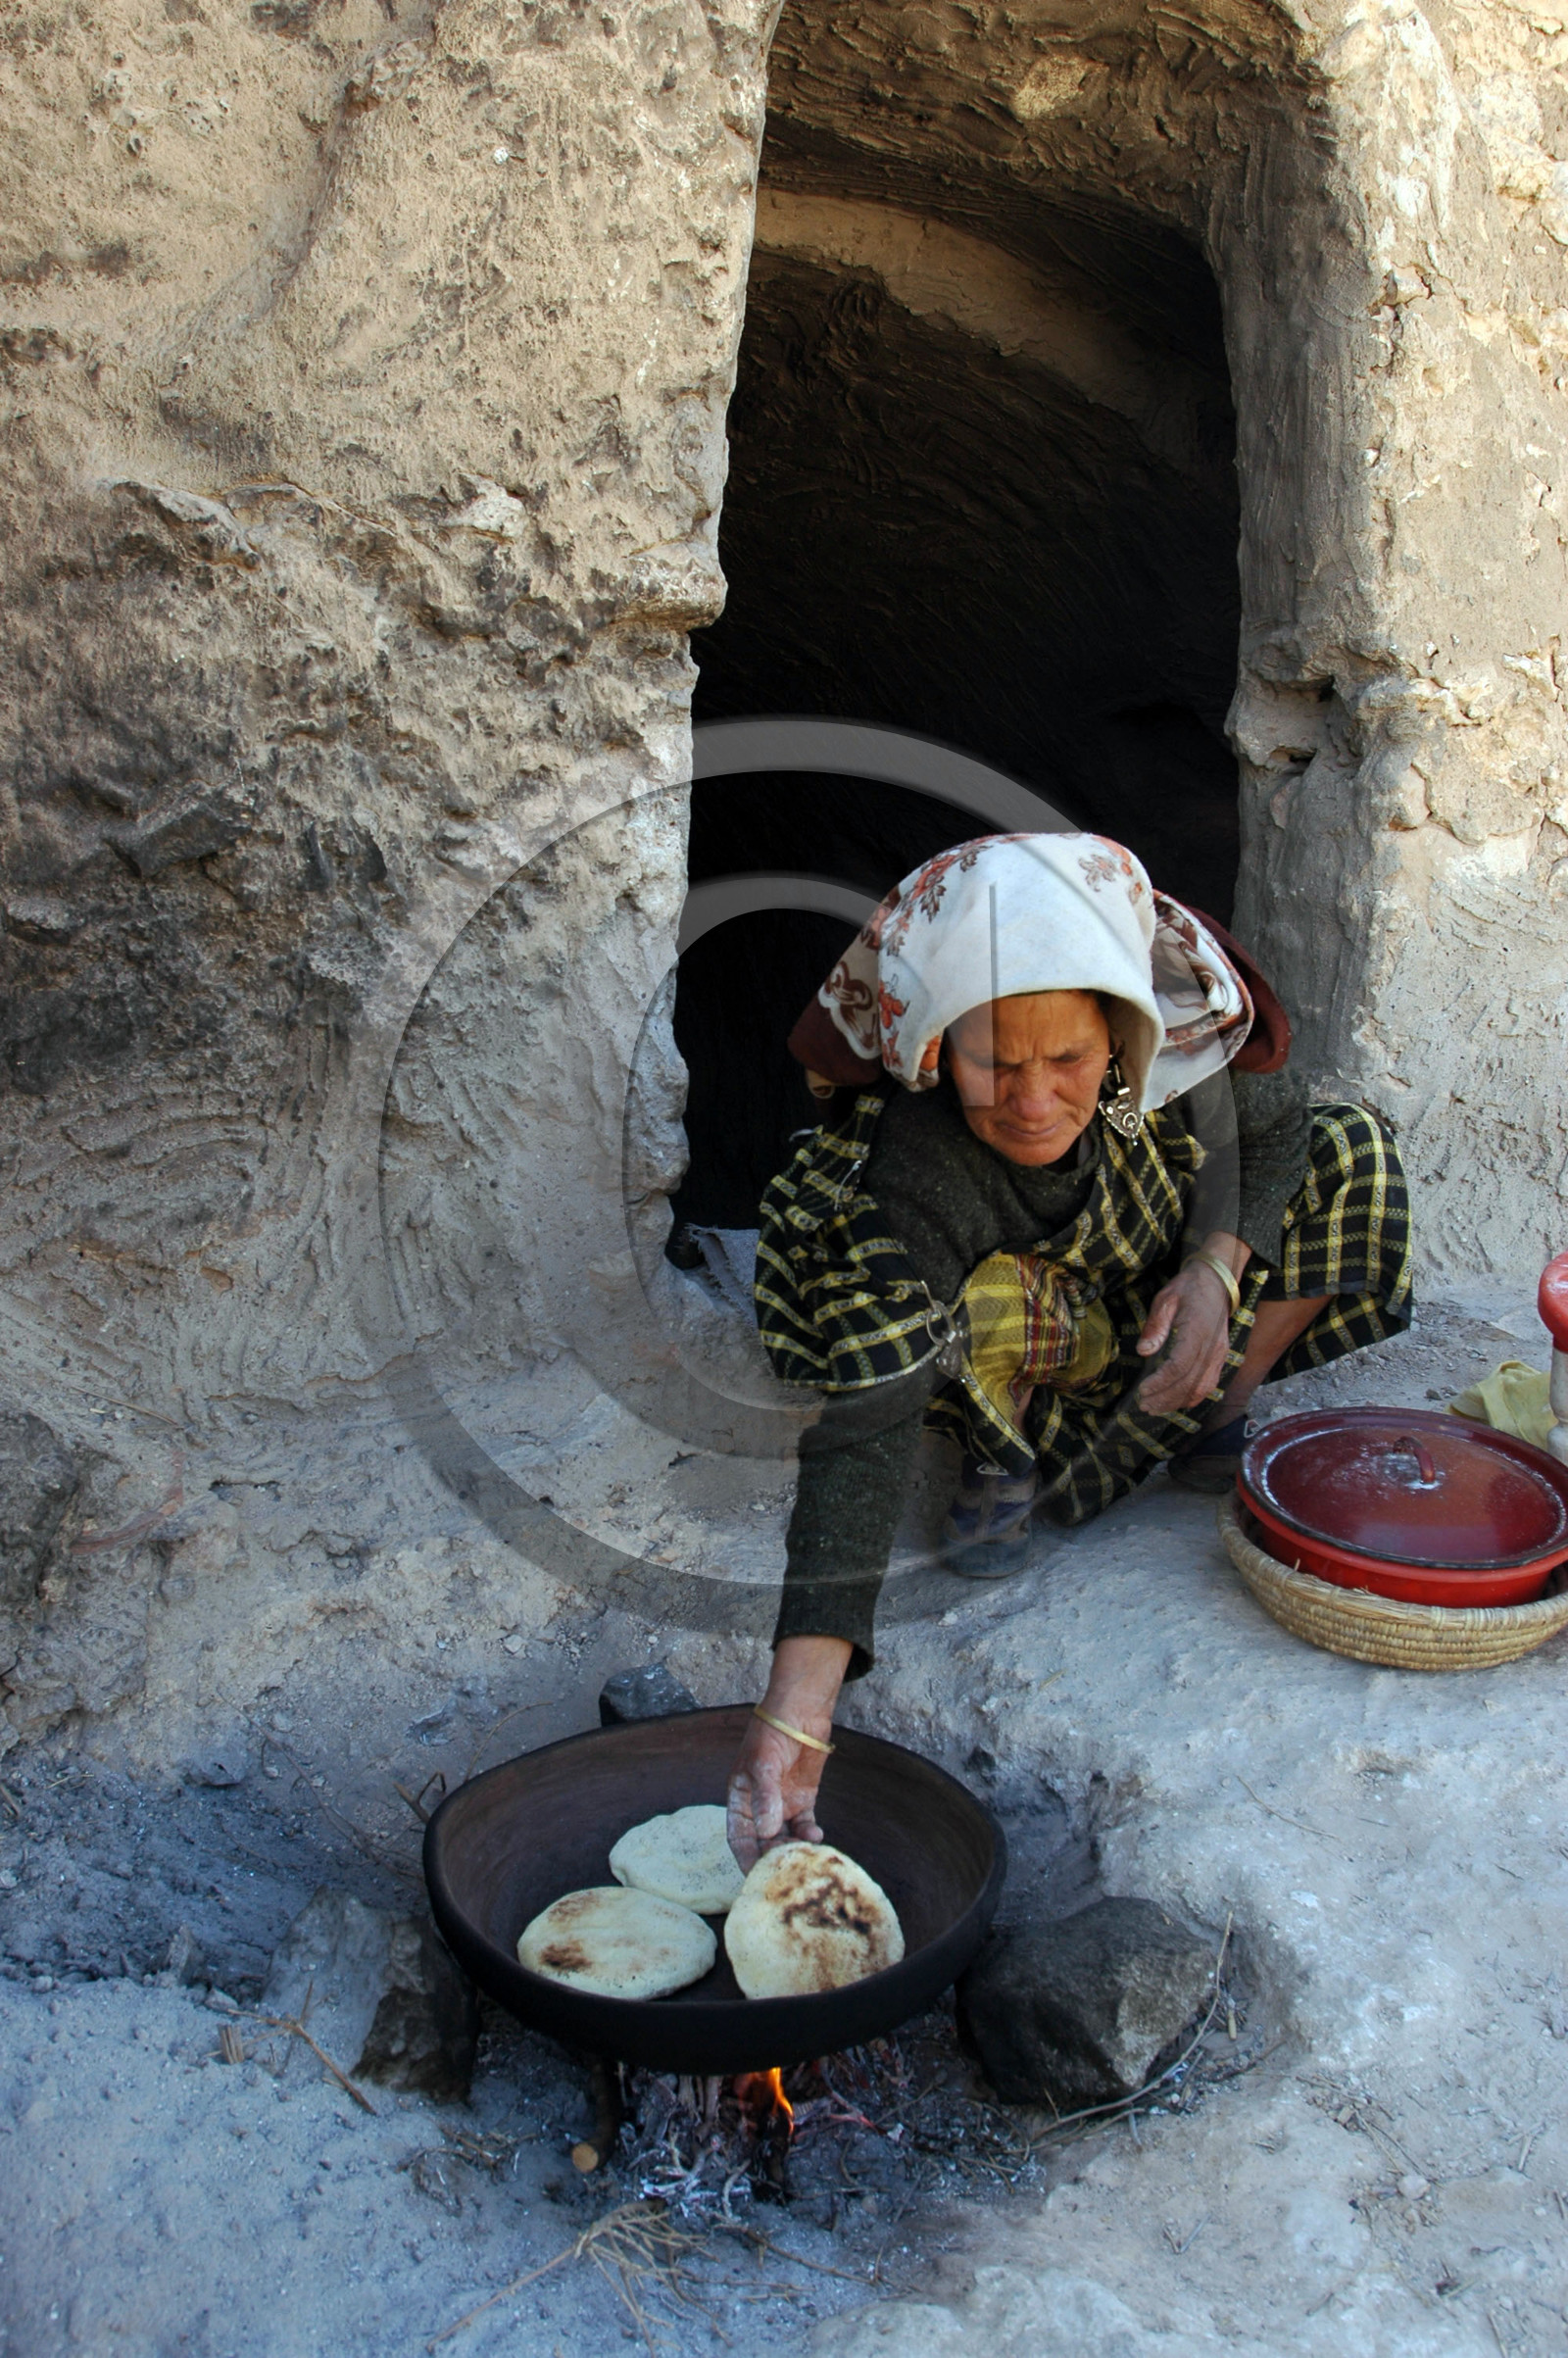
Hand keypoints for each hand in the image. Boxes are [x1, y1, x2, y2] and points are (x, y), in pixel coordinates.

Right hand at [726, 1636, 849, 1871]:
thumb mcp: (763, 1764)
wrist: (801, 1714)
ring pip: (785, 1837)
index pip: (739, 1837)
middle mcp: (760, 1806)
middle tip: (787, 1870)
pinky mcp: (803, 1800)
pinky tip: (816, 1837)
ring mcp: (782, 1804)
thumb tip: (767, 1832)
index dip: (746, 1857)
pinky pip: (804, 1827)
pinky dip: (809, 1835)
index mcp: (740, 1799)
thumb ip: (766, 1798)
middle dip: (773, 1857)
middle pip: (763, 1843)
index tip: (756, 1876)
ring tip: (805, 1854)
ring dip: (793, 1848)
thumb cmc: (772, 1733)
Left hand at [1135, 1247, 1243, 1414]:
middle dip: (1165, 1398)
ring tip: (1155, 1407)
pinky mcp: (1221, 1358)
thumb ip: (1155, 1326)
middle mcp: (1212, 1348)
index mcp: (1197, 1332)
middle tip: (1144, 1405)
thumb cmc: (1188, 1289)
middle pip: (1189, 1383)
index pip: (1179, 1367)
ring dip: (1177, 1402)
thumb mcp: (1165, 1299)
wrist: (1216, 1282)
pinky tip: (1175, 1402)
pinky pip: (1209, 1384)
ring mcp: (1219, 1355)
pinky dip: (1192, 1397)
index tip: (1142, 1390)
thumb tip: (1143, 1351)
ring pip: (1201, 1388)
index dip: (1160, 1383)